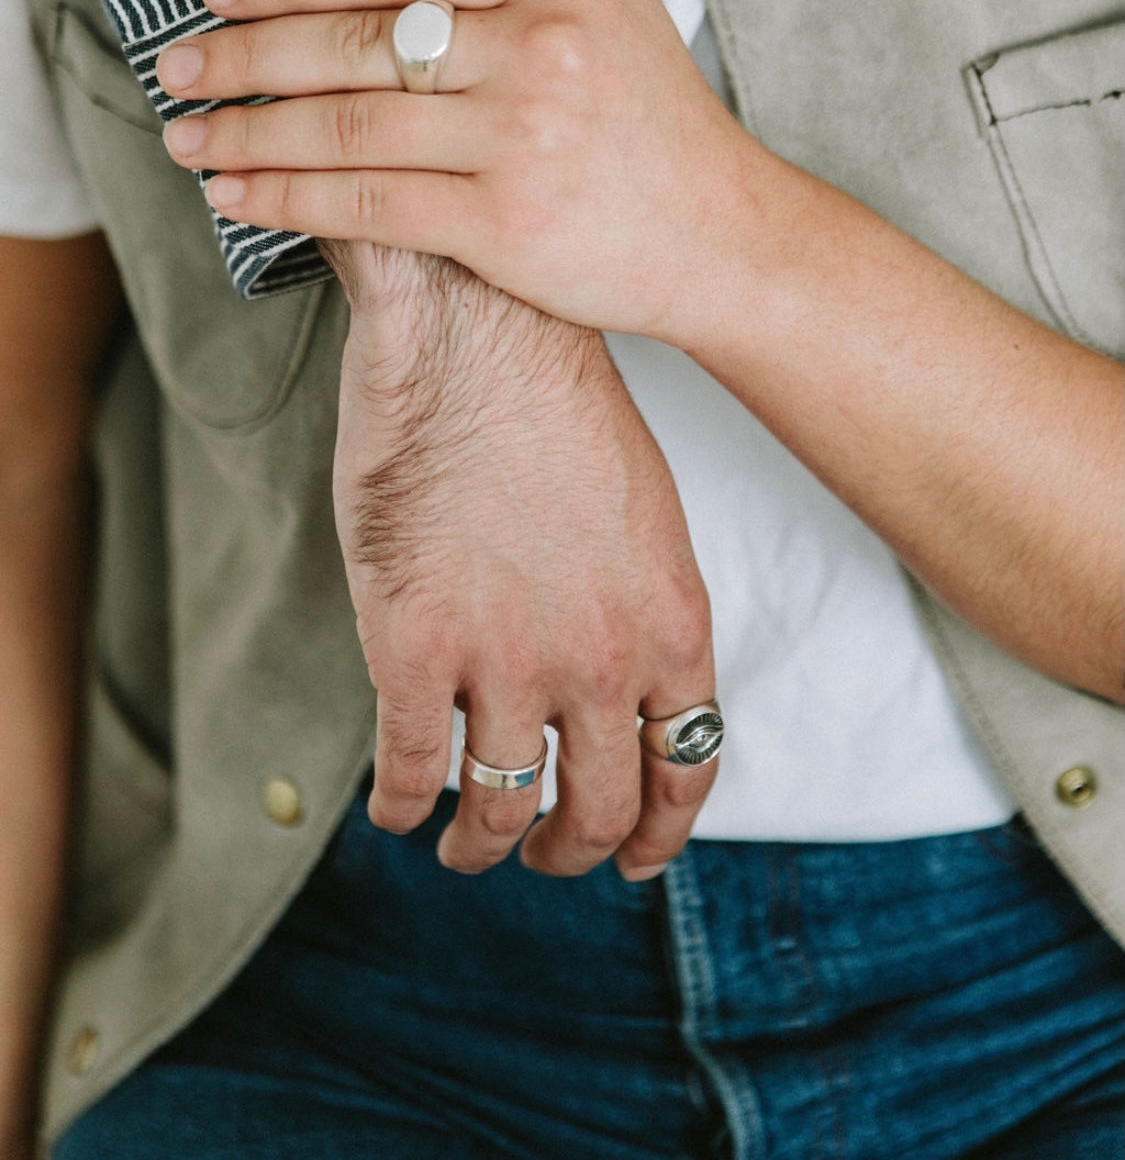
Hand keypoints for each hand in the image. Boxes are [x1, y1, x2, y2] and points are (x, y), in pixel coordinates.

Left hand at [158, 0, 761, 347]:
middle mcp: (537, 46)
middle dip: (245, 54)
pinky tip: (237, 195)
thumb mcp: (595, 3)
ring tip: (187, 136)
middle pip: (353, 39)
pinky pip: (369, 203)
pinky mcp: (506, 222)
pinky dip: (289, 200)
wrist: (723, 233)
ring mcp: (521, 136)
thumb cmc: (654, 120)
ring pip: (347, 123)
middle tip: (177, 65)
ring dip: (249, 132)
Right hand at [327, 245, 717, 877]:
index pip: (687, 769)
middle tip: (546, 855)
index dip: (662, 834)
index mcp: (672, 625)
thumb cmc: (558, 404)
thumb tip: (623, 674)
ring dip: (484, 846)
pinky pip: (411, 770)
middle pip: (601, 810)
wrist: (478, 332)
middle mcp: (604, 661)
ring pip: (504, 809)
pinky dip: (402, 808)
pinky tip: (396, 810)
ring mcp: (510, 661)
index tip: (635, 855)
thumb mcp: (645, 514)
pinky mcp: (416, 647)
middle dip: (573, 851)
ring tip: (466, 847)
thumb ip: (640, 607)